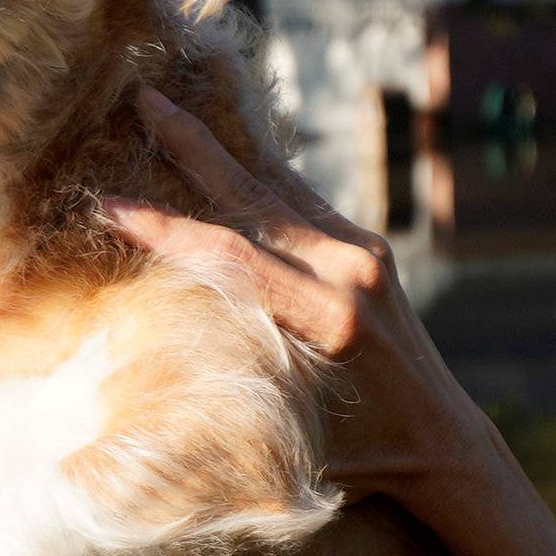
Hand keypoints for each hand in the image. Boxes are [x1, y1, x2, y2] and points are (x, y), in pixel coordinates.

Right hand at [99, 86, 494, 513]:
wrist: (446, 443)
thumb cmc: (361, 458)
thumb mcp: (292, 433)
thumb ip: (236, 387)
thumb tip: (153, 364)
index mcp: (331, 318)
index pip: (231, 258)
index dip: (165, 230)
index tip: (109, 205)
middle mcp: (352, 272)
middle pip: (255, 196)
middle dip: (192, 146)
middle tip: (144, 97)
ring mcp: (366, 254)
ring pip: (279, 188)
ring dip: (222, 151)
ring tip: (171, 112)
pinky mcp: (369, 250)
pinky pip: (301, 203)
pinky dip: (256, 177)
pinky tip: (221, 157)